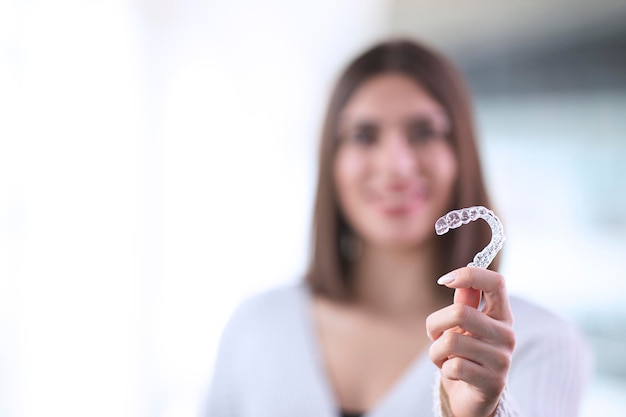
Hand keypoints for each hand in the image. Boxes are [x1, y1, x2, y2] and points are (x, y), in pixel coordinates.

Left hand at [426, 267, 515, 416]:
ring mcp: (502, 360)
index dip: (469, 274)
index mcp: (501, 315)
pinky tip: (453, 374)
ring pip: (451, 341)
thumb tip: (456, 279)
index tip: (444, 280)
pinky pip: (454, 367)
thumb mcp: (462, 326)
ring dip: (436, 351)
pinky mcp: (493, 383)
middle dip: (435, 324)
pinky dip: (444, 370)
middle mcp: (507, 335)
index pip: (496, 282)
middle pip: (460, 312)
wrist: (471, 397)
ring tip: (444, 358)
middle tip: (435, 336)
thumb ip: (464, 303)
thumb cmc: (464, 355)